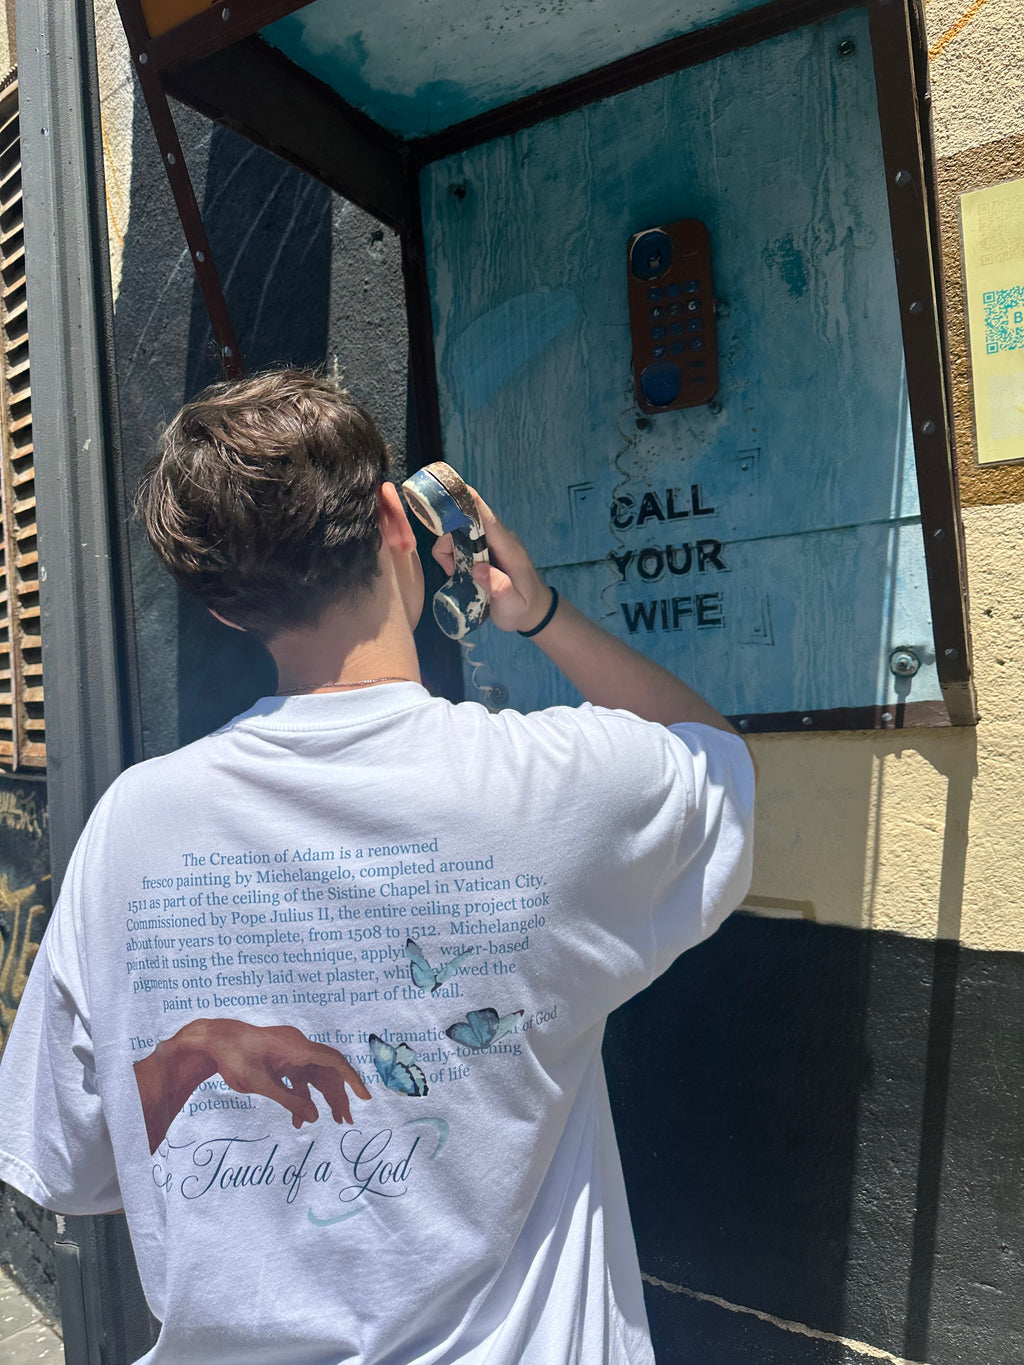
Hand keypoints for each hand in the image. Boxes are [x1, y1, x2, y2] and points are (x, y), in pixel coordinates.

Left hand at [134, 1019, 370, 1152]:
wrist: (213, 1040)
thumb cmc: (235, 1059)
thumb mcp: (262, 1085)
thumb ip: (290, 1101)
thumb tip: (315, 1118)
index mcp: (298, 1047)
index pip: (335, 1062)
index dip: (352, 1080)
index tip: (365, 1098)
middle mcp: (298, 1046)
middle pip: (327, 1071)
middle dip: (337, 1096)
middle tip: (345, 1121)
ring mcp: (290, 1050)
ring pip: (314, 1075)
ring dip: (320, 1097)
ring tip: (326, 1121)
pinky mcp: (281, 1057)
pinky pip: (299, 1076)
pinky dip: (301, 1094)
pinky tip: (299, 1117)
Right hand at [431, 487, 552, 633]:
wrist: (533, 612)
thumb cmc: (524, 609)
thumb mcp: (513, 606)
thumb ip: (499, 588)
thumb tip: (478, 569)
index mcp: (509, 549)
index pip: (489, 520)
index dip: (471, 503)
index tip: (454, 490)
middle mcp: (498, 540)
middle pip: (467, 522)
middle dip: (449, 537)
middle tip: (450, 568)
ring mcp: (490, 543)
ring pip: (459, 531)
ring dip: (448, 549)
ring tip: (455, 574)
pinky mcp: (482, 550)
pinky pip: (459, 541)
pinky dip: (450, 554)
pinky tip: (456, 572)